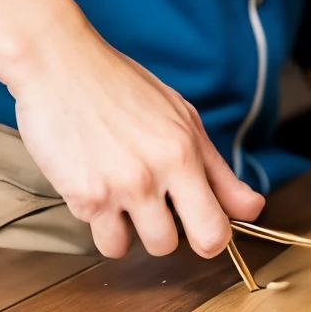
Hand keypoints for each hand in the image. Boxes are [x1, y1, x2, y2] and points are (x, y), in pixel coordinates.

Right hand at [11, 16, 263, 260]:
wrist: (58, 63)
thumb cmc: (120, 84)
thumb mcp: (181, 116)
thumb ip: (217, 169)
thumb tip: (252, 208)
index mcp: (185, 150)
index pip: (216, 229)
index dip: (211, 237)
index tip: (200, 229)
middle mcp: (156, 173)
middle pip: (175, 246)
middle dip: (169, 234)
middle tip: (155, 208)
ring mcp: (119, 187)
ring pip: (138, 248)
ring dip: (132, 229)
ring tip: (122, 194)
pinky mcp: (84, 197)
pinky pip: (102, 238)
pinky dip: (101, 222)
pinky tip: (96, 187)